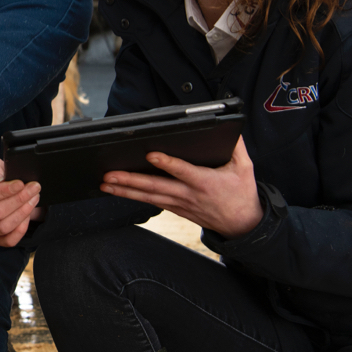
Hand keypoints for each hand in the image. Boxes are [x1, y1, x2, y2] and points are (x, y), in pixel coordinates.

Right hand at [0, 157, 43, 246]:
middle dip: (18, 199)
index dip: (3, 191)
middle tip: (34, 188)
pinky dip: (22, 228)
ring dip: (23, 212)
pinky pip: (9, 240)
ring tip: (34, 198)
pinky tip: (29, 213)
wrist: (4, 192)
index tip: (20, 183)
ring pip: (3, 227)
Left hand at [100, 136, 261, 237]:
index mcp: (205, 182)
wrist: (243, 225)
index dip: (167, 163)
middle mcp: (189, 195)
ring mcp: (180, 204)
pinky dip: (135, 197)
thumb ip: (237, 146)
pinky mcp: (176, 209)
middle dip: (131, 181)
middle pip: (156, 186)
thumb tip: (231, 126)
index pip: (183, 171)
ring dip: (126, 190)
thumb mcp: (245, 168)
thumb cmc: (242, 194)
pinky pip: (152, 203)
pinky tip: (119, 192)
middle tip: (110, 175)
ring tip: (106, 184)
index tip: (151, 155)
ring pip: (149, 197)